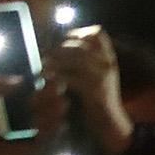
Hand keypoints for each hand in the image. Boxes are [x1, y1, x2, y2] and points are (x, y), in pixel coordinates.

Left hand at [50, 25, 135, 154]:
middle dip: (58, 48)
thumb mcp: (99, 72)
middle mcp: (107, 64)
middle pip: (79, 45)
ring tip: (43, 66)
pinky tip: (48, 79)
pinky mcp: (94, 90)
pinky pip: (70, 78)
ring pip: (73, 59)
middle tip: (46, 54)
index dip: (78, 33)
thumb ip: (88, 57)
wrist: (111, 121)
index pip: (97, 33)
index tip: (63, 39)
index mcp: (109, 57)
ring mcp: (102, 76)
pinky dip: (56, 77)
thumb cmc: (99, 95)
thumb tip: (64, 42)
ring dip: (54, 61)